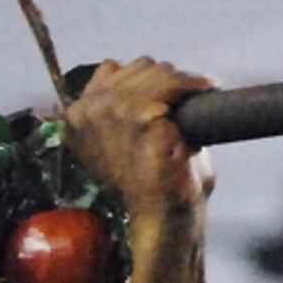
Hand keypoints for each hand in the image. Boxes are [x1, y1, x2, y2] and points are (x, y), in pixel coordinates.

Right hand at [62, 58, 215, 231]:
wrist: (161, 216)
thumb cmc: (145, 184)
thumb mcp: (120, 140)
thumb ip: (118, 111)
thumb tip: (133, 78)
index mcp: (76, 120)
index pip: (109, 71)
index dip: (141, 77)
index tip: (166, 89)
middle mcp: (86, 113)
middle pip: (136, 67)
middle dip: (165, 78)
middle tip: (188, 93)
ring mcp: (111, 113)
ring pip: (156, 71)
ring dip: (182, 80)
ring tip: (200, 90)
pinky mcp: (140, 117)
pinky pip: (172, 85)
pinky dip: (193, 85)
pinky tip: (206, 90)